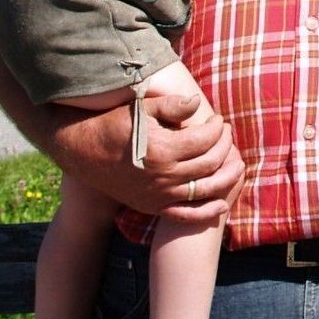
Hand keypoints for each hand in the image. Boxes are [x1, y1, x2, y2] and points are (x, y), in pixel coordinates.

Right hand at [47, 89, 242, 222]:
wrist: (81, 151)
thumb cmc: (113, 124)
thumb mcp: (142, 109)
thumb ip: (172, 105)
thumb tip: (199, 103)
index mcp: (163, 150)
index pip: (206, 139)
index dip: (218, 128)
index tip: (218, 120)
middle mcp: (163, 176)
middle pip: (210, 163)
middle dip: (225, 146)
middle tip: (226, 134)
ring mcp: (158, 195)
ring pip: (205, 190)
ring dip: (226, 177)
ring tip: (236, 162)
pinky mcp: (152, 206)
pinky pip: (186, 215)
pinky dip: (207, 211)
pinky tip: (222, 203)